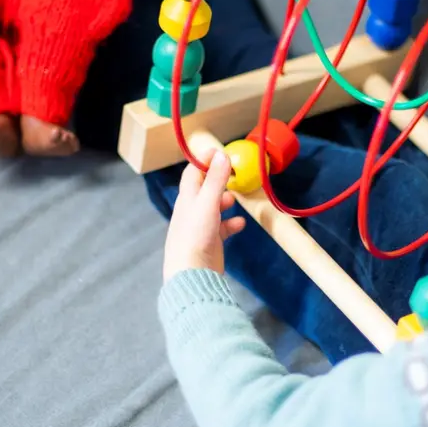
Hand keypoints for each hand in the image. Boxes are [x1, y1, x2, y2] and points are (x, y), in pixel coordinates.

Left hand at [163, 150, 247, 281]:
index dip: (205, 160)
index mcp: (187, 198)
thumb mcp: (207, 203)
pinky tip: (240, 223)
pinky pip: (223, 227)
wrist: (192, 274)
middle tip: (235, 175)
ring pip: (215, 207)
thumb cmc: (195, 236)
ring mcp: (201, 226)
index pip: (193, 172)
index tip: (221, 153)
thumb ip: (215, 180)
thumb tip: (221, 155)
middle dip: (219, 181)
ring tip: (236, 199)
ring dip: (226, 201)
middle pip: (205, 188)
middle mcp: (192, 210)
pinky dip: (232, 223)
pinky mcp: (211, 241)